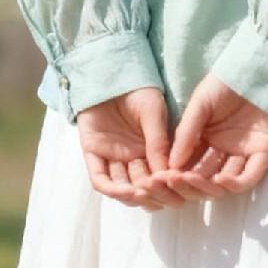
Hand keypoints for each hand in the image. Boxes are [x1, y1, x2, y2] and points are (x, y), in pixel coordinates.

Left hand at [76, 87, 212, 210]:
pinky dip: (111, 188)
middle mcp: (132, 159)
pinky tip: (124, 190)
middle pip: (141, 189)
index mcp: (151, 151)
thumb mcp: (154, 113)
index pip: (159, 179)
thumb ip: (159, 141)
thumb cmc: (137, 90)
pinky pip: (100, 179)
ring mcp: (112, 158)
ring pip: (121, 189)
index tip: (174, 186)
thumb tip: (167, 172)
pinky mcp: (93, 153)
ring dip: (132, 194)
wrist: (112, 73)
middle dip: (150, 193)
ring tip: (141, 192)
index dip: (167, 186)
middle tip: (157, 191)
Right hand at [140, 71, 267, 202]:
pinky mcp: (262, 155)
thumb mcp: (200, 104)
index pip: (188, 165)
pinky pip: (248, 178)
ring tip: (191, 179)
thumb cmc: (226, 82)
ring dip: (207, 187)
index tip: (159, 178)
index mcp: (205, 140)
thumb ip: (186, 132)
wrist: (257, 67)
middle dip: (187, 184)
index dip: (174, 174)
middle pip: (203, 179)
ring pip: (223, 184)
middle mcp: (222, 151)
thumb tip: (171, 163)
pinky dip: (233, 184)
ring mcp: (242, 155)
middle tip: (173, 181)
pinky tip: (219, 180)